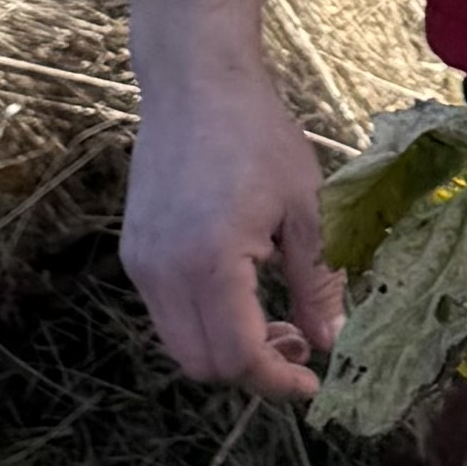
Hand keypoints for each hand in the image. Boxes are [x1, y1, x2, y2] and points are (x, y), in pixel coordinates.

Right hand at [122, 0, 341, 399]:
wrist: (195, 81)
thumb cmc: (258, 135)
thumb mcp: (307, 208)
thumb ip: (318, 283)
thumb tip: (331, 342)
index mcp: (210, 262)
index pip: (238, 356)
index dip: (278, 381)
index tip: (313, 384)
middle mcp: (163, 271)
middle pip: (202, 364)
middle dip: (253, 369)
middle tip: (299, 342)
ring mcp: (141, 262)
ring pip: (180, 342)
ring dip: (227, 347)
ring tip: (276, 316)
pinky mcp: (134, 250)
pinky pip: (167, 311)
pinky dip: (205, 319)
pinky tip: (243, 288)